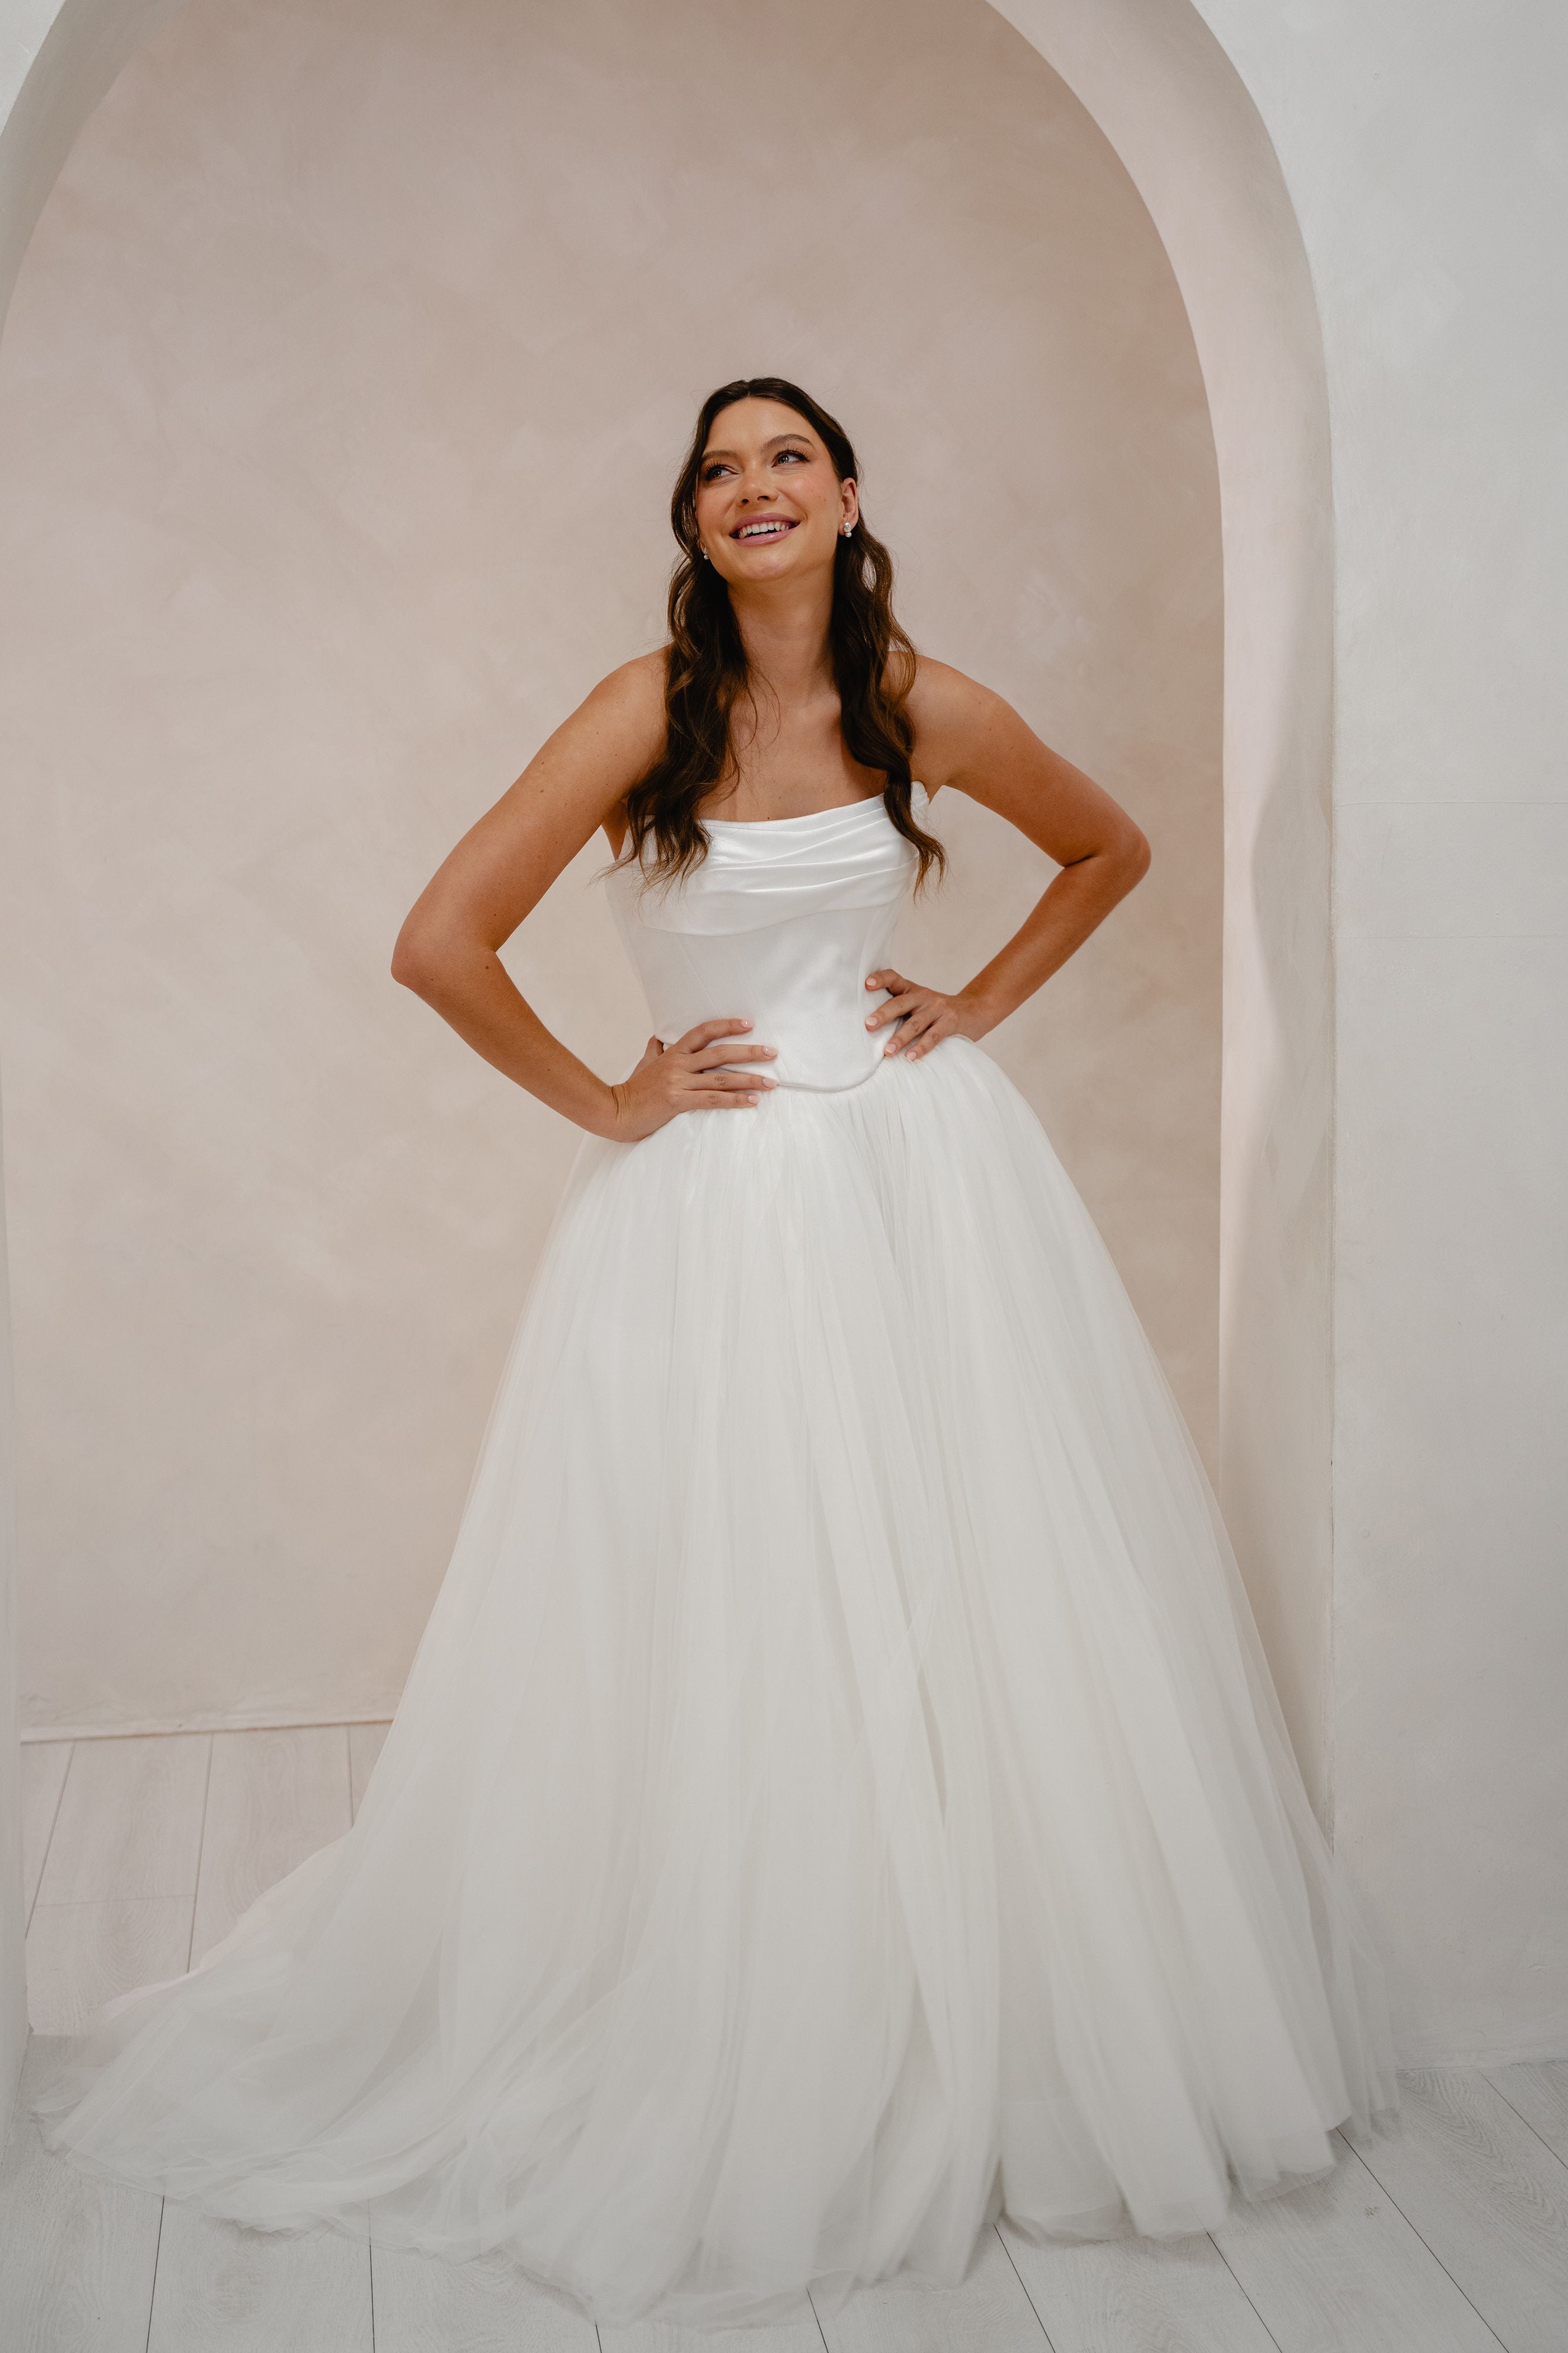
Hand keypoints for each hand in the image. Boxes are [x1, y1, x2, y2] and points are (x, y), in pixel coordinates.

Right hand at [607, 1017, 776, 1139]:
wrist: (615, 1111)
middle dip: (749, 1052)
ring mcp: (678, 1082)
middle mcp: (677, 1064)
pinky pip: (712, 1100)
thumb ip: (654, 1050)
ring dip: (749, 1080)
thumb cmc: (633, 1090)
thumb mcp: (644, 1064)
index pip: (703, 1031)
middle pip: (719, 1053)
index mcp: (672, 1053)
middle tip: (772, 1052)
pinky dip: (735, 1100)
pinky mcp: (678, 1101)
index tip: (748, 1024)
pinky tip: (752, 1101)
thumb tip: (657, 1038)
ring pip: (721, 1078)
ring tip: (771, 1083)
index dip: (726, 1025)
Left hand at [864, 970, 987, 1062]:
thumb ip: (899, 1008)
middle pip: (900, 1003)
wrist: (975, 1010)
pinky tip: (910, 1057)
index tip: (866, 985)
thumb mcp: (919, 1003)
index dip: (880, 979)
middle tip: (868, 1025)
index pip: (894, 978)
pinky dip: (921, 1047)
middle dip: (883, 1014)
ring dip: (900, 1037)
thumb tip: (867, 1025)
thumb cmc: (937, 1011)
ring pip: (915, 1023)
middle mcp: (923, 996)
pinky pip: (934, 1036)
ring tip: (887, 1051)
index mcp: (912, 990)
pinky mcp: (950, 1022)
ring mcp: (938, 1008)